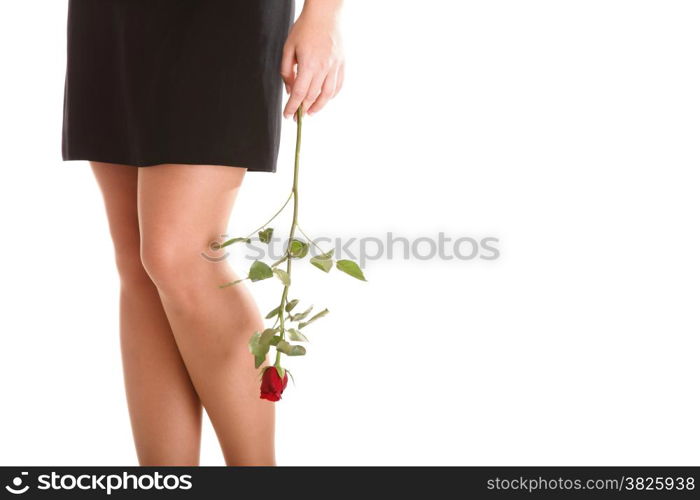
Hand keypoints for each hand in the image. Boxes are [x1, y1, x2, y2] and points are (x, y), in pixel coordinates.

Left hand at [281, 4, 344, 118]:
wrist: (325, 14)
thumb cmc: (305, 28)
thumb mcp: (288, 48)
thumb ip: (286, 71)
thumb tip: (290, 90)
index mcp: (308, 64)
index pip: (299, 93)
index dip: (292, 107)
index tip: (288, 115)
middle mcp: (323, 67)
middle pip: (312, 96)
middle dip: (303, 109)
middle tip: (297, 116)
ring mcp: (335, 66)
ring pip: (328, 94)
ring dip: (319, 106)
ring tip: (311, 112)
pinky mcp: (342, 64)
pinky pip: (338, 85)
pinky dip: (332, 95)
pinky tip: (325, 99)